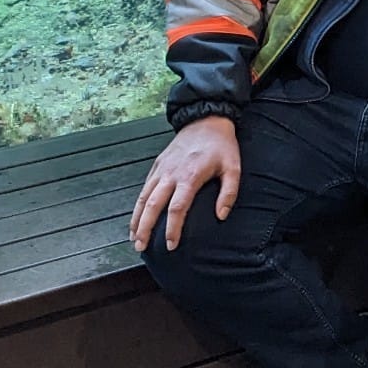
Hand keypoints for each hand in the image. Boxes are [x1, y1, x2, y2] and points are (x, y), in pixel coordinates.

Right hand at [130, 116, 239, 252]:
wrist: (205, 120)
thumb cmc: (222, 146)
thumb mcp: (233, 168)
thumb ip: (229, 193)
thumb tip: (221, 216)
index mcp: (189, 176)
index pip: (177, 208)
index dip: (172, 228)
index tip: (171, 245)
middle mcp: (171, 174)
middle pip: (153, 205)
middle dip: (145, 228)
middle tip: (141, 248)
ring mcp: (161, 169)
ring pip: (143, 197)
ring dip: (137, 219)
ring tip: (134, 239)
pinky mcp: (157, 165)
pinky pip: (144, 188)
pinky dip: (138, 205)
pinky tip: (137, 218)